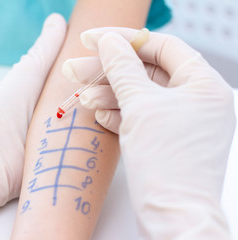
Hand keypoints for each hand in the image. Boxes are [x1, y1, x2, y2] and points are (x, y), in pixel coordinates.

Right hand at [64, 28, 235, 238]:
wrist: (171, 218)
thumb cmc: (166, 163)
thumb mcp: (140, 106)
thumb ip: (122, 69)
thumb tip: (109, 42)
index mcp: (203, 85)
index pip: (162, 47)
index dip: (126, 40)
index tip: (94, 39)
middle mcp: (196, 101)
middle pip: (146, 72)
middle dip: (109, 70)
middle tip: (75, 68)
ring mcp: (181, 121)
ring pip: (140, 96)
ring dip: (109, 94)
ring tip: (83, 97)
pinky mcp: (166, 139)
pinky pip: (140, 117)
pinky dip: (118, 114)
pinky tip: (99, 115)